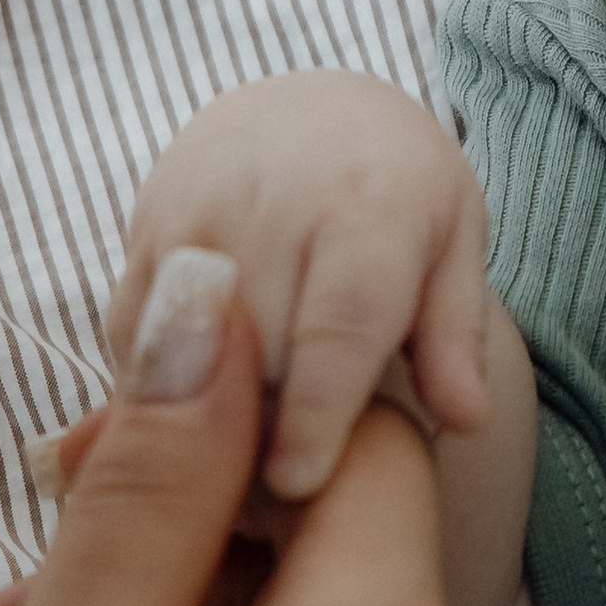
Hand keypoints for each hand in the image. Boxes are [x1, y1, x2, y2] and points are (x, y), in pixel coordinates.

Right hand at [117, 73, 490, 501]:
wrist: (300, 112)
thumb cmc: (395, 192)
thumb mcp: (451, 242)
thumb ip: (453, 334)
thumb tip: (467, 420)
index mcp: (369, 205)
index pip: (337, 323)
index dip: (315, 410)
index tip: (300, 484)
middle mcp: (272, 201)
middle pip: (257, 357)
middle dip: (270, 433)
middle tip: (291, 492)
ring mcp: (195, 217)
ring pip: (188, 357)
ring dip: (213, 422)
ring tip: (251, 461)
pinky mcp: (141, 241)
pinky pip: (138, 346)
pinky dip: (168, 393)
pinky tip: (209, 412)